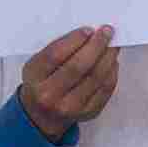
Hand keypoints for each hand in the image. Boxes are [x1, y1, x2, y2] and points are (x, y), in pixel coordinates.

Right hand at [18, 26, 118, 142]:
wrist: (43, 116)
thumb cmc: (42, 83)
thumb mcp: (38, 66)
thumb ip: (57, 49)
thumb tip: (88, 33)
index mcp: (34, 78)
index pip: (55, 56)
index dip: (74, 41)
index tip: (89, 30)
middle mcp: (50, 95)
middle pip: (79, 67)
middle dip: (96, 46)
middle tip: (107, 32)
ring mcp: (71, 107)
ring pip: (96, 78)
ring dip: (108, 57)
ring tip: (113, 45)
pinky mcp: (89, 112)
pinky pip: (106, 89)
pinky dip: (112, 72)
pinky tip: (112, 61)